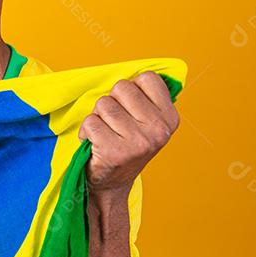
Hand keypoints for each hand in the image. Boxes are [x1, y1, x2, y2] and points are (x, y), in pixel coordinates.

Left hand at [78, 71, 179, 196]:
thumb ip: (144, 97)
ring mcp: (138, 142)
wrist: (111, 184)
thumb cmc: (124, 145)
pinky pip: (90, 122)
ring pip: (103, 104)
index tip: (130, 108)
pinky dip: (86, 131)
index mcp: (169, 118)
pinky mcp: (114, 152)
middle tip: (114, 124)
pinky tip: (95, 144)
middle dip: (111, 102)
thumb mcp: (145, 121)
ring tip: (105, 134)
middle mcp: (158, 130)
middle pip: (121, 88)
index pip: (147, 78)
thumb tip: (137, 72)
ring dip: (97, 117)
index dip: (131, 89)